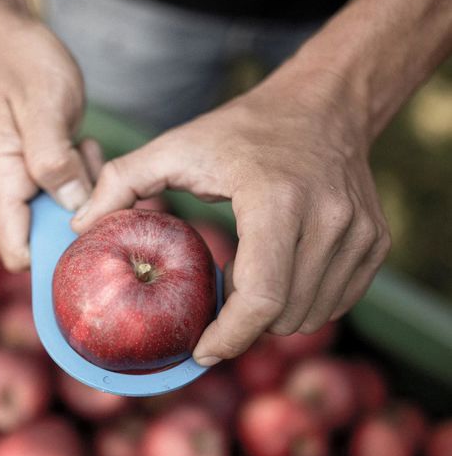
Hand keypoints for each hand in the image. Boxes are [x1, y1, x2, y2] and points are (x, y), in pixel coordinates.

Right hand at [0, 12, 101, 270]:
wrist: (10, 38)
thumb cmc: (21, 63)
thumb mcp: (43, 105)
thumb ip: (54, 160)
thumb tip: (73, 207)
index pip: (19, 254)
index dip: (56, 256)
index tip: (90, 229)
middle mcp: (6, 192)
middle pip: (46, 242)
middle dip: (79, 221)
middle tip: (92, 176)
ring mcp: (22, 184)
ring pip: (61, 220)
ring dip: (85, 196)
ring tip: (85, 151)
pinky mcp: (40, 174)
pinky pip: (67, 196)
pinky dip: (84, 181)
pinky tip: (84, 147)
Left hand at [72, 66, 390, 364]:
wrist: (323, 105)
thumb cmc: (245, 129)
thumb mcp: (178, 145)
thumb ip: (122, 181)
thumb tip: (81, 226)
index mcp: (277, 201)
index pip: (260, 297)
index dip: (228, 336)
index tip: (200, 350)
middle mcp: (330, 221)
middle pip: (285, 315)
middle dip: (244, 330)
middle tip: (212, 318)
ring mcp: (360, 235)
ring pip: (313, 315)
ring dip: (272, 319)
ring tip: (242, 294)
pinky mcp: (375, 243)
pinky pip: (337, 301)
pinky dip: (302, 305)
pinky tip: (276, 281)